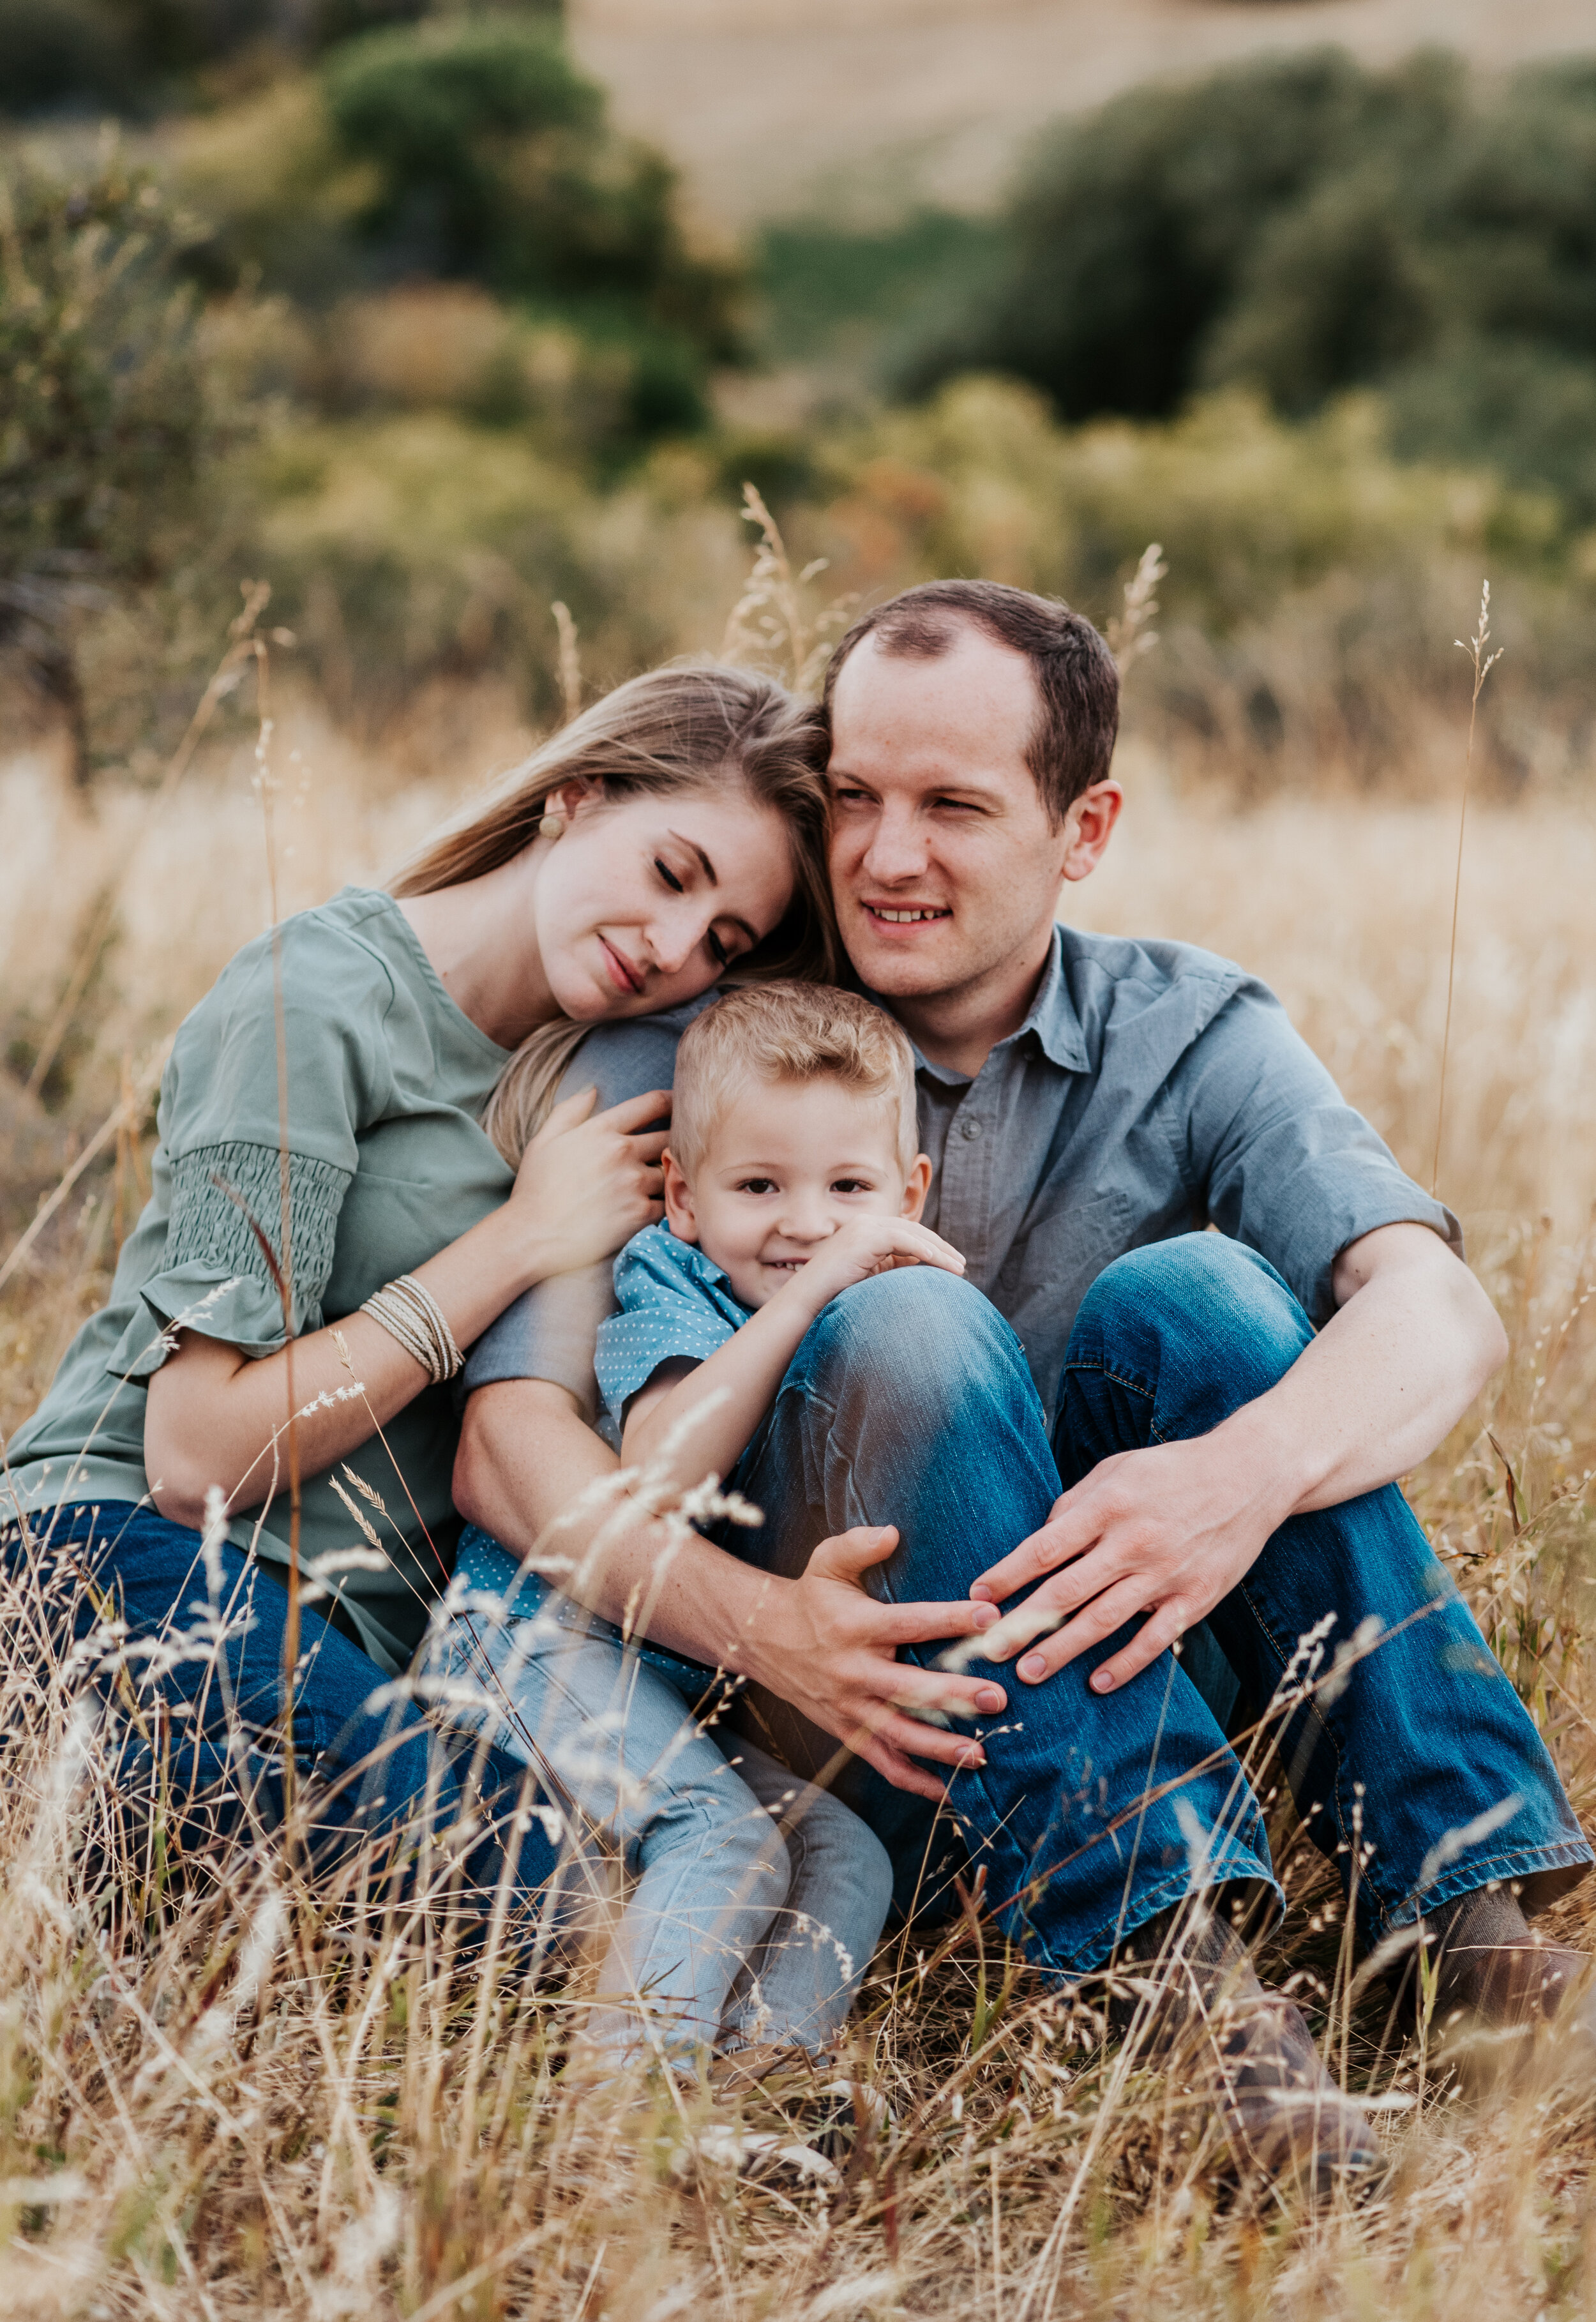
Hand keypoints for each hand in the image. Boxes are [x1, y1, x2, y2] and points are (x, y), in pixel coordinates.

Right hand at [509, 1085, 669, 1278]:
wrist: (532, 1237)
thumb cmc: (534, 1190)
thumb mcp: (543, 1141)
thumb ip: (569, 1110)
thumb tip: (593, 1089)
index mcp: (600, 1129)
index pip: (651, 1104)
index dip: (670, 1101)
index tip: (677, 1105)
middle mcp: (621, 1152)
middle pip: (668, 1137)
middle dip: (671, 1141)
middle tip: (674, 1148)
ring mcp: (633, 1183)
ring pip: (668, 1171)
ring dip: (665, 1175)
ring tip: (657, 1183)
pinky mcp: (640, 1213)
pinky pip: (666, 1203)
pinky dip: (661, 1204)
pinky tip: (651, 1207)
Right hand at [745, 1526, 1005, 1802]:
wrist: (762, 1638)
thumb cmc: (809, 1597)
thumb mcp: (827, 1561)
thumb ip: (859, 1544)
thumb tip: (893, 1532)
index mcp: (855, 1626)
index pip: (909, 1623)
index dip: (950, 1619)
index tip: (990, 1617)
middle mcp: (852, 1671)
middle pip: (909, 1689)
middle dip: (955, 1697)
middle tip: (997, 1698)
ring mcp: (849, 1707)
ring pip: (899, 1735)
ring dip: (941, 1749)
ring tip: (981, 1755)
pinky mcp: (845, 1730)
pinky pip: (881, 1762)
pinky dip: (913, 1781)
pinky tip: (947, 1790)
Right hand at [785, 1216, 964, 1315]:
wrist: (806, 1303)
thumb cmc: (835, 1297)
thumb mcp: (871, 1280)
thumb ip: (892, 1271)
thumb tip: (922, 1275)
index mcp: (867, 1232)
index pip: (908, 1233)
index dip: (933, 1247)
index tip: (953, 1265)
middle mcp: (865, 1224)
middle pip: (914, 1230)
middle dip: (941, 1247)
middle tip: (961, 1265)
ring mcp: (863, 1227)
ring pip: (912, 1233)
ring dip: (939, 1251)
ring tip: (958, 1269)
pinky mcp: (863, 1237)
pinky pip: (902, 1239)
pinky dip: (924, 1251)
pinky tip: (940, 1265)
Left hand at [969, 1428, 1296, 1694]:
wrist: (1249, 1477)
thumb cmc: (1173, 1471)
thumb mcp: (1117, 1470)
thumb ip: (1075, 1504)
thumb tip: (1041, 1538)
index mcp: (1108, 1506)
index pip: (1045, 1547)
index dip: (1007, 1574)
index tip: (978, 1595)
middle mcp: (1133, 1541)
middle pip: (1066, 1592)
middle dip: (1022, 1624)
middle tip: (987, 1651)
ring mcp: (1165, 1574)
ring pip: (1103, 1620)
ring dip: (1063, 1649)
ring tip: (1030, 1672)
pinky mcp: (1195, 1598)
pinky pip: (1154, 1640)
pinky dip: (1125, 1663)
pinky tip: (1097, 1682)